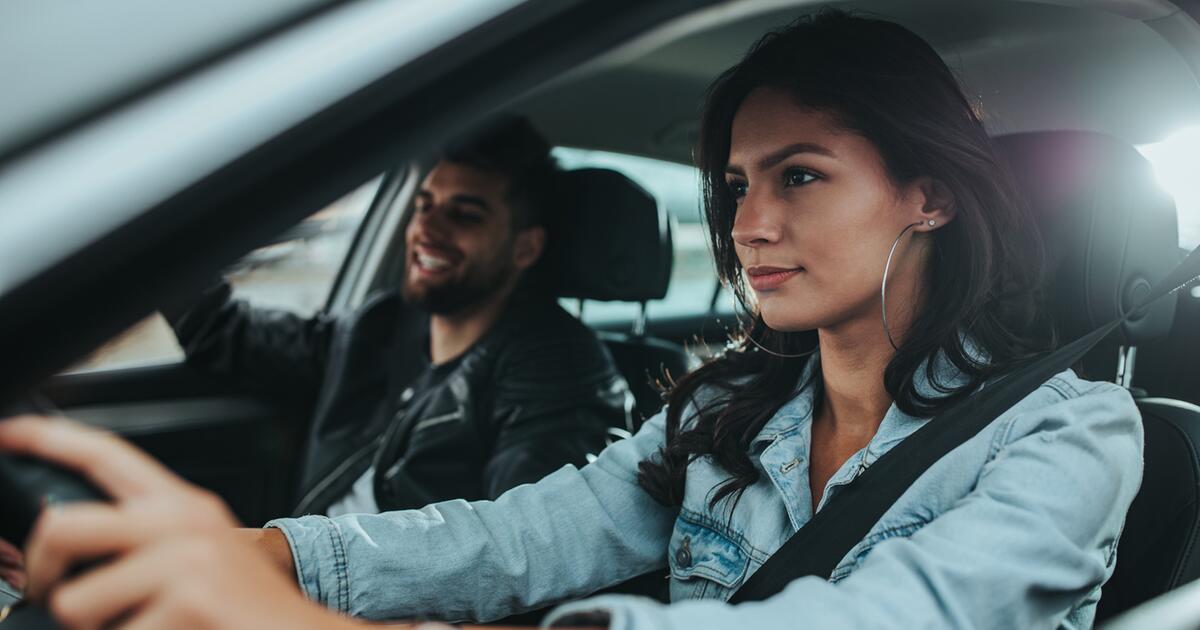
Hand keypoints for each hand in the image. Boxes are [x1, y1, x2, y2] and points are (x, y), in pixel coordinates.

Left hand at [0, 416, 355, 629]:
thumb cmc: (244, 606)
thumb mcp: (198, 553)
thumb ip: (144, 537)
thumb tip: (64, 543)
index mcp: (183, 505)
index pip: (106, 454)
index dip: (47, 438)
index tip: (6, 434)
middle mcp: (183, 523)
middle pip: (63, 525)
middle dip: (41, 570)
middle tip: (53, 590)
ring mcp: (185, 562)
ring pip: (76, 601)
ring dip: (94, 628)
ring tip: (138, 626)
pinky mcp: (187, 604)